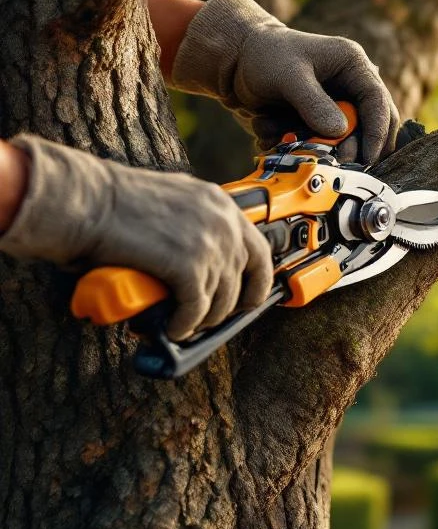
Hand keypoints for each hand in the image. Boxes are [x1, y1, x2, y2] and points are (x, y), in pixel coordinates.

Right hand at [0, 135, 272, 339]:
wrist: (86, 200)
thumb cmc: (115, 201)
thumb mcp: (173, 202)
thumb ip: (194, 224)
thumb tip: (198, 261)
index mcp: (221, 204)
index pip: (259, 251)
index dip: (256, 281)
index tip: (246, 298)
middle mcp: (224, 224)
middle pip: (246, 281)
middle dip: (230, 306)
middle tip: (209, 318)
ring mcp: (210, 245)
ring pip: (221, 301)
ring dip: (202, 319)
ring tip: (182, 323)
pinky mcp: (190, 268)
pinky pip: (196, 311)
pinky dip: (184, 325)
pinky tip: (173, 328)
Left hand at [170, 0, 400, 162]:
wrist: (237, 60)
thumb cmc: (264, 55)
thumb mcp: (289, 76)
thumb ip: (314, 104)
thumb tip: (339, 132)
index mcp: (353, 65)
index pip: (378, 102)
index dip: (377, 132)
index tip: (367, 157)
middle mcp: (350, 86)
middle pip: (369, 127)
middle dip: (349, 147)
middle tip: (332, 160)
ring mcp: (336, 105)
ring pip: (342, 140)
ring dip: (314, 145)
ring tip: (279, 133)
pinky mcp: (320, 121)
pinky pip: (321, 143)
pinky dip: (299, 145)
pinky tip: (274, 133)